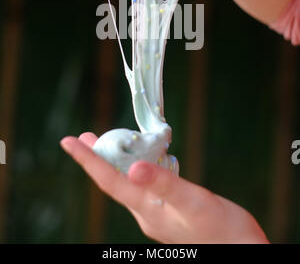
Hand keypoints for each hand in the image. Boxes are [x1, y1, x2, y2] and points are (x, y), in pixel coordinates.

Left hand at [60, 133, 268, 243]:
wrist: (240, 248)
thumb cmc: (221, 227)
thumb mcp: (193, 202)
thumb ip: (164, 184)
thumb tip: (134, 168)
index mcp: (147, 208)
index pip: (109, 180)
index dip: (87, 159)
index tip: (68, 141)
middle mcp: (146, 212)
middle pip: (113, 180)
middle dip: (95, 158)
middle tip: (81, 137)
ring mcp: (156, 213)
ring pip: (127, 182)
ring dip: (114, 161)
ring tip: (104, 142)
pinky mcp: (168, 211)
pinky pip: (143, 185)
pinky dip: (134, 168)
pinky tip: (141, 161)